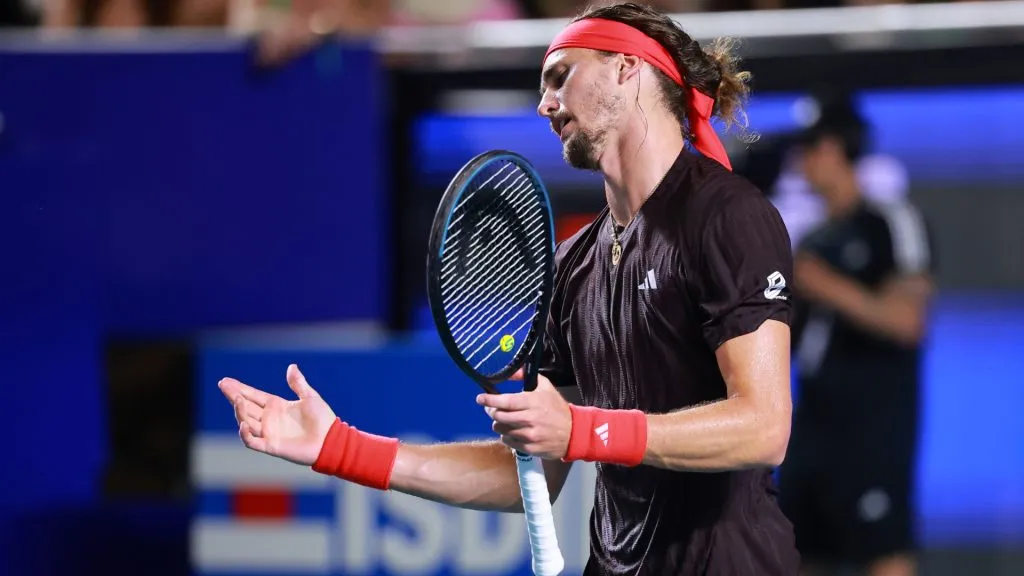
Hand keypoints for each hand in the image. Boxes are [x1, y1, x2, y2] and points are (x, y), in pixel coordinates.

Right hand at [218, 364, 336, 465]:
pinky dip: (245, 434)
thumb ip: (298, 383)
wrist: (331, 440)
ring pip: (246, 422)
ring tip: (237, 399)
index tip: (226, 381)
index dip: (239, 388)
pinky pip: (252, 441)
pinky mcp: (271, 446)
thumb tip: (291, 367)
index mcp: (276, 406)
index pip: (253, 395)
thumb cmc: (323, 420)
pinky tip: (243, 423)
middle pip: (245, 407)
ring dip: (239, 411)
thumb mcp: (310, 397)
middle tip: (223, 386)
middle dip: (234, 396)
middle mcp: (269, 419)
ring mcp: (269, 433)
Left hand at [476, 372, 571, 458]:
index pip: (505, 401)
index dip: (490, 400)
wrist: (574, 433)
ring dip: (500, 424)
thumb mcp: (545, 387)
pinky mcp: (528, 448)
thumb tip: (509, 372)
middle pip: (499, 416)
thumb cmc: (557, 408)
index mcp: (533, 402)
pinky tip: (515, 431)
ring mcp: (529, 435)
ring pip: (501, 429)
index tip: (480, 398)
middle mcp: (529, 419)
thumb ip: (526, 376)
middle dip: (492, 411)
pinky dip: (507, 435)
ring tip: (507, 420)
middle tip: (492, 409)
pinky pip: (507, 441)